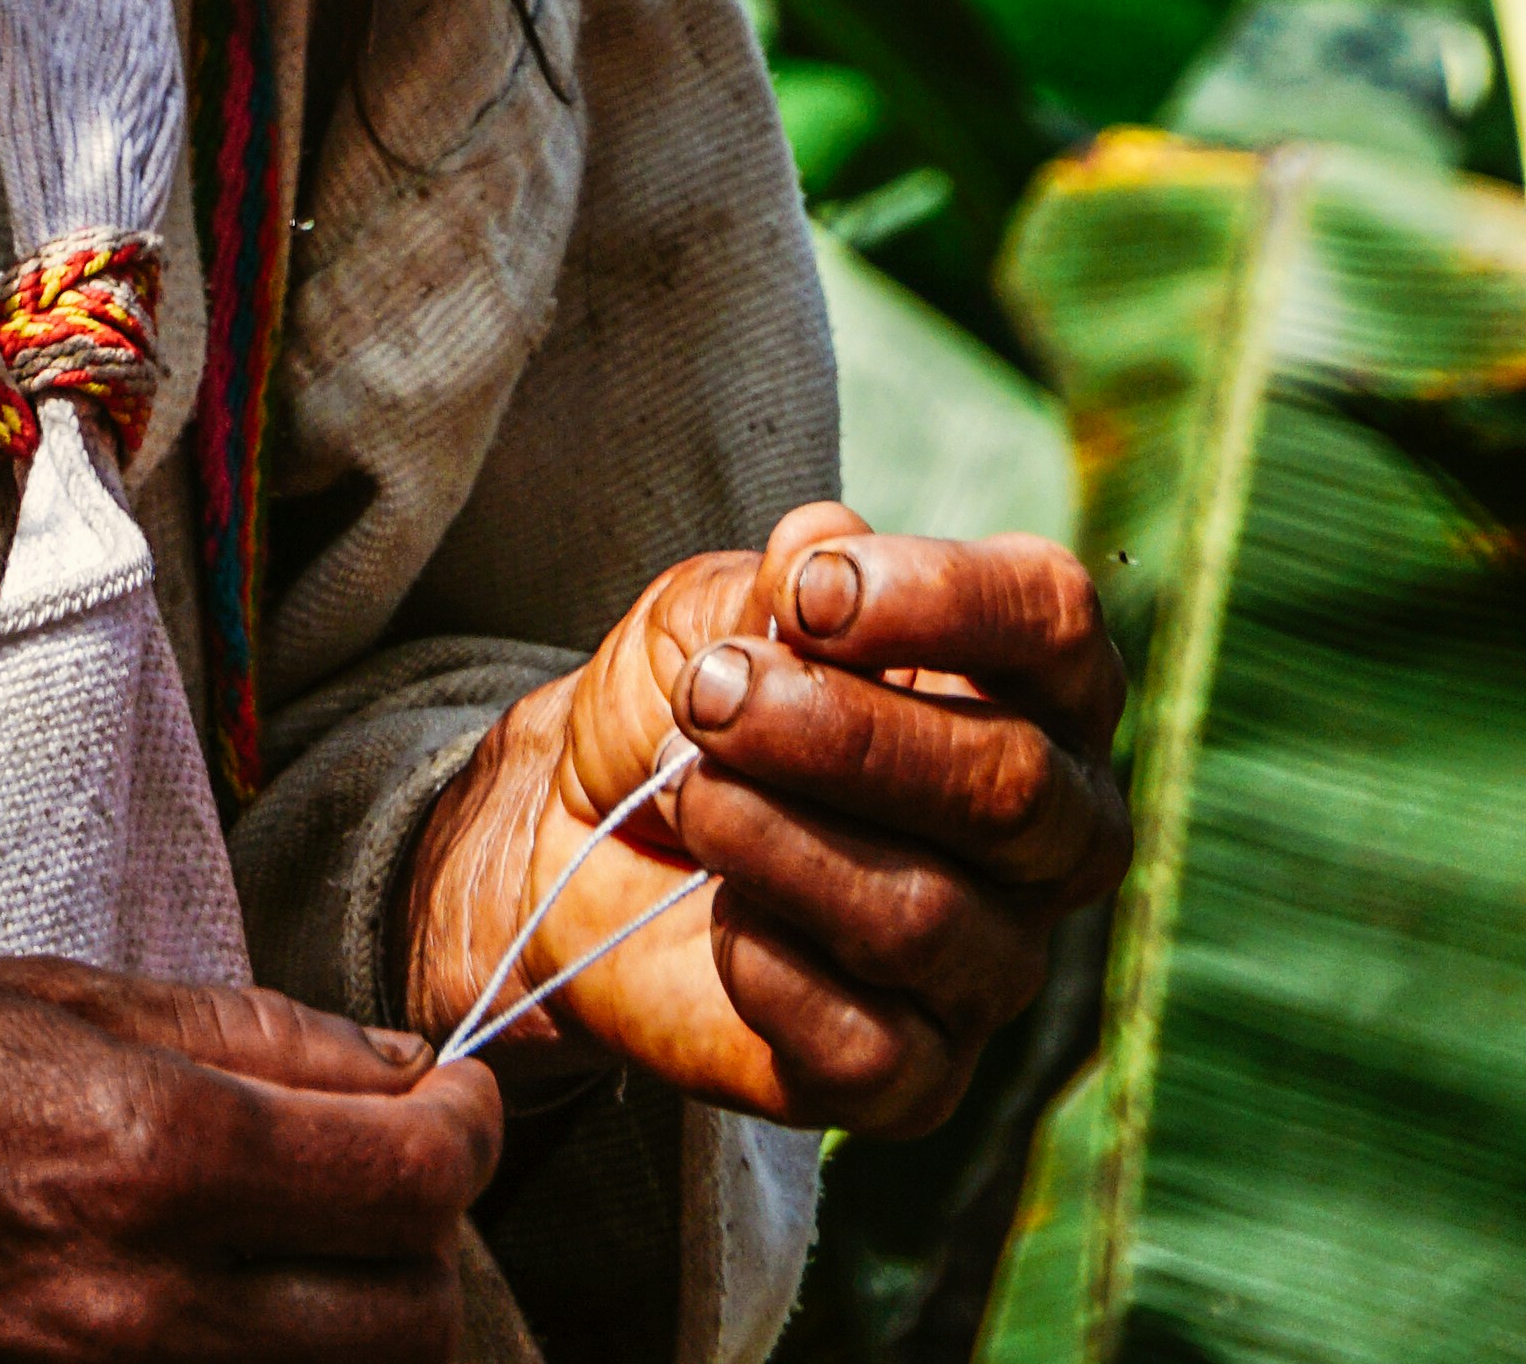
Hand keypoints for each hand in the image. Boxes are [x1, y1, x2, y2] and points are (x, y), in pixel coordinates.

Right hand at [0, 961, 504, 1358]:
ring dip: (354, 1321)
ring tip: (305, 1251)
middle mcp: (147, 1311)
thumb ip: (227, 1038)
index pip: (417, 1174)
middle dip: (424, 1243)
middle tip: (379, 1176)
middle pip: (414, 1320)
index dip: (463, 1125)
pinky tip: (212, 1311)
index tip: (451, 1097)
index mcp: (146, 1153)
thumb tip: (383, 1065)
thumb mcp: (24, 992)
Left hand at [400, 498, 1128, 1135]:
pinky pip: (871, 1046)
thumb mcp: (714, 609)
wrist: (579, 834)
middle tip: (711, 696)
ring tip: (685, 789)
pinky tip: (719, 915)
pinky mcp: (916, 1080)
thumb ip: (779, 582)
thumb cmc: (688, 702)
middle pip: (1012, 786)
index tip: (809, 594)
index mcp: (1027, 690)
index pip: (1054, 622)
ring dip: (774, 837)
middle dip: (840, 730)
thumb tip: (824, 552)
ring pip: (928, 917)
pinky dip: (767, 965)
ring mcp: (991, 965)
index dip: (942, 599)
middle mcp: (1045, 835)